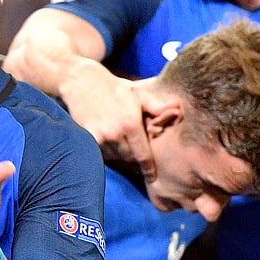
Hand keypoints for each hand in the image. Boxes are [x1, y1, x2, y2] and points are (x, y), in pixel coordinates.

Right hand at [60, 59, 155, 180]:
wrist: (82, 81)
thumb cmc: (114, 88)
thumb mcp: (138, 93)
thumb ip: (157, 106)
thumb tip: (178, 110)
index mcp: (130, 123)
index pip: (143, 155)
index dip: (148, 169)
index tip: (152, 177)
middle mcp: (114, 134)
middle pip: (129, 158)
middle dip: (134, 156)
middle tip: (134, 147)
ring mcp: (99, 138)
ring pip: (115, 157)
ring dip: (119, 154)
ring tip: (121, 141)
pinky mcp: (86, 139)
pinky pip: (101, 154)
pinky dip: (106, 151)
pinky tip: (108, 140)